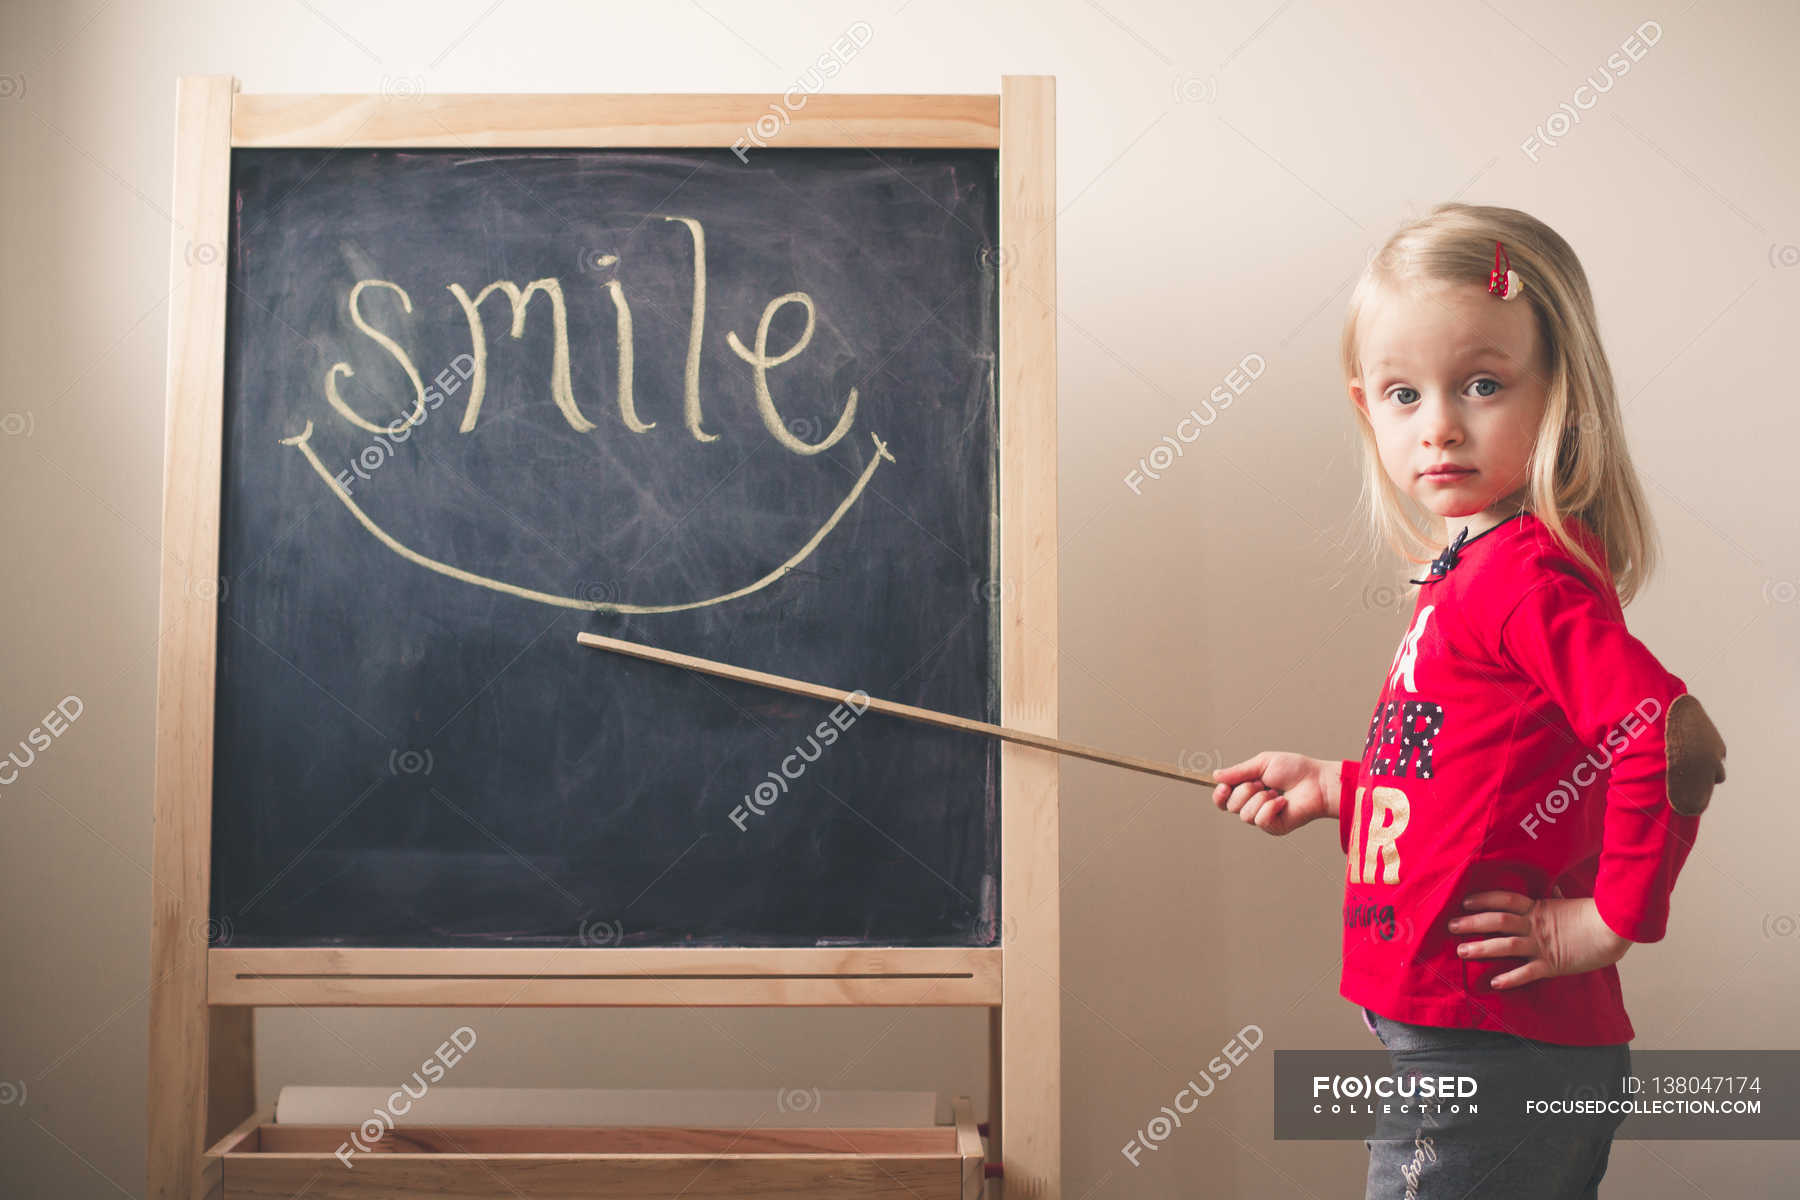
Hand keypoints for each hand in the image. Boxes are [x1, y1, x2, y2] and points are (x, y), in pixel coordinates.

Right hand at [1211, 751, 1328, 836]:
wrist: (1317, 781)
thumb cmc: (1295, 770)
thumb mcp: (1262, 764)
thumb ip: (1238, 772)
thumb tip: (1215, 776)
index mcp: (1248, 790)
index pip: (1224, 801)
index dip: (1220, 795)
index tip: (1224, 786)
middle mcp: (1253, 806)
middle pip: (1231, 806)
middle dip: (1245, 790)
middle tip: (1263, 783)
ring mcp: (1264, 818)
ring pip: (1245, 814)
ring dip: (1261, 798)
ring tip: (1277, 792)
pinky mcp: (1275, 827)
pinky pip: (1261, 820)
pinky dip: (1271, 808)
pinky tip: (1283, 801)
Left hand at [1449, 888, 1632, 988]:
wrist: (1614, 931)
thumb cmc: (1593, 916)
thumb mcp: (1569, 904)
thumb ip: (1555, 899)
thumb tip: (1552, 888)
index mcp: (1538, 908)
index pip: (1504, 899)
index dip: (1483, 899)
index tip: (1464, 902)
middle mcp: (1535, 925)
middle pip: (1497, 920)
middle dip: (1472, 923)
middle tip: (1450, 925)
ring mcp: (1542, 945)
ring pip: (1506, 945)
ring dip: (1482, 948)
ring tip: (1461, 951)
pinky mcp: (1552, 964)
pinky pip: (1528, 972)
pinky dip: (1510, 978)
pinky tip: (1494, 983)